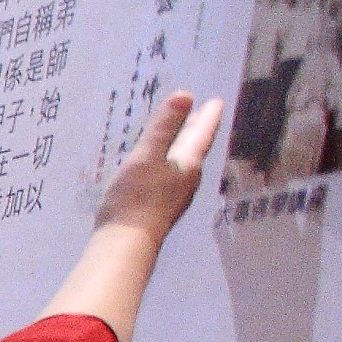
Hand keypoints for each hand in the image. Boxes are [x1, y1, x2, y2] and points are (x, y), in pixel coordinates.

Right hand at [95, 89, 222, 246]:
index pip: (202, 134)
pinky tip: (158, 168)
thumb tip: (185, 96)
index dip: (208, 116)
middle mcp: (187, 180)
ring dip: (183, 147)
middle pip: (195, 149)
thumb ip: (164, 128)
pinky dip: (169, 164)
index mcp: (188, 164)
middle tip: (201, 115)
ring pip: (183, 164)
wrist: (126, 245)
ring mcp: (174, 196)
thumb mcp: (146, 157)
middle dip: (197, 131)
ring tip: (180, 137)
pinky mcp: (160, 209)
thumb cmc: (136, 198)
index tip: (216, 101)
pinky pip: (170, 177)